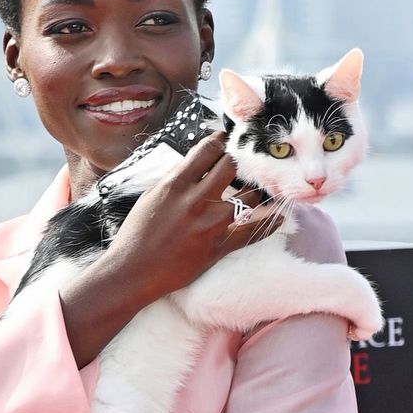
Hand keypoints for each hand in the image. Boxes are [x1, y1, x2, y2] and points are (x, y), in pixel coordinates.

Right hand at [106, 132, 281, 302]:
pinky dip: (268, 225)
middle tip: (238, 166)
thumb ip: (175, 180)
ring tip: (254, 191)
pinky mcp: (218, 248)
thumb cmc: (136, 235)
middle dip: (235, 164)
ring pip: (248, 198)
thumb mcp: (150, 197)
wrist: (132, 272)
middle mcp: (195, 200)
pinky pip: (251, 233)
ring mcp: (210, 224)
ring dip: (252, 193)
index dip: (219, 142)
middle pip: (230, 167)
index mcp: (175, 184)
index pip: (207, 150)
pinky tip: (279, 217)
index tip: (224, 141)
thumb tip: (195, 167)